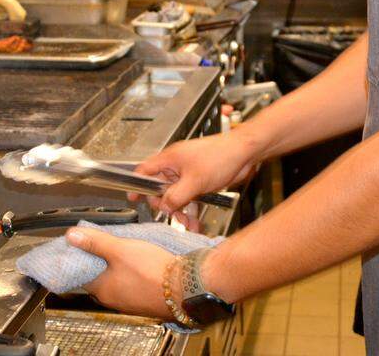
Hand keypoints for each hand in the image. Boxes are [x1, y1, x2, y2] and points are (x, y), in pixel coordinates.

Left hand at [66, 227, 174, 319]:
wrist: (186, 288)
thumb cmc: (152, 271)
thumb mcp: (120, 250)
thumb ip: (96, 243)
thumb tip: (71, 236)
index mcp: (102, 289)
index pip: (80, 274)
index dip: (78, 259)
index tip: (80, 246)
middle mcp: (113, 300)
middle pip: (97, 279)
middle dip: (98, 262)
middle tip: (102, 244)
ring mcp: (130, 302)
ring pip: (115, 282)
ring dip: (115, 268)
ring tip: (121, 250)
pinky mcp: (145, 301)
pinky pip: (131, 286)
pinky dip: (130, 275)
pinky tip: (138, 264)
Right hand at [132, 131, 260, 216]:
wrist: (245, 154)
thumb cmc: (220, 156)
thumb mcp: (194, 181)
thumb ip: (175, 196)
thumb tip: (163, 206)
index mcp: (170, 159)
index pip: (145, 170)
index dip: (137, 184)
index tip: (133, 198)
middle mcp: (177, 165)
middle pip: (161, 188)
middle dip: (165, 204)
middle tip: (171, 216)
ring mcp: (189, 173)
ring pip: (177, 195)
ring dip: (180, 210)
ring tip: (188, 223)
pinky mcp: (200, 180)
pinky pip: (190, 197)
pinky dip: (191, 209)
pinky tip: (196, 221)